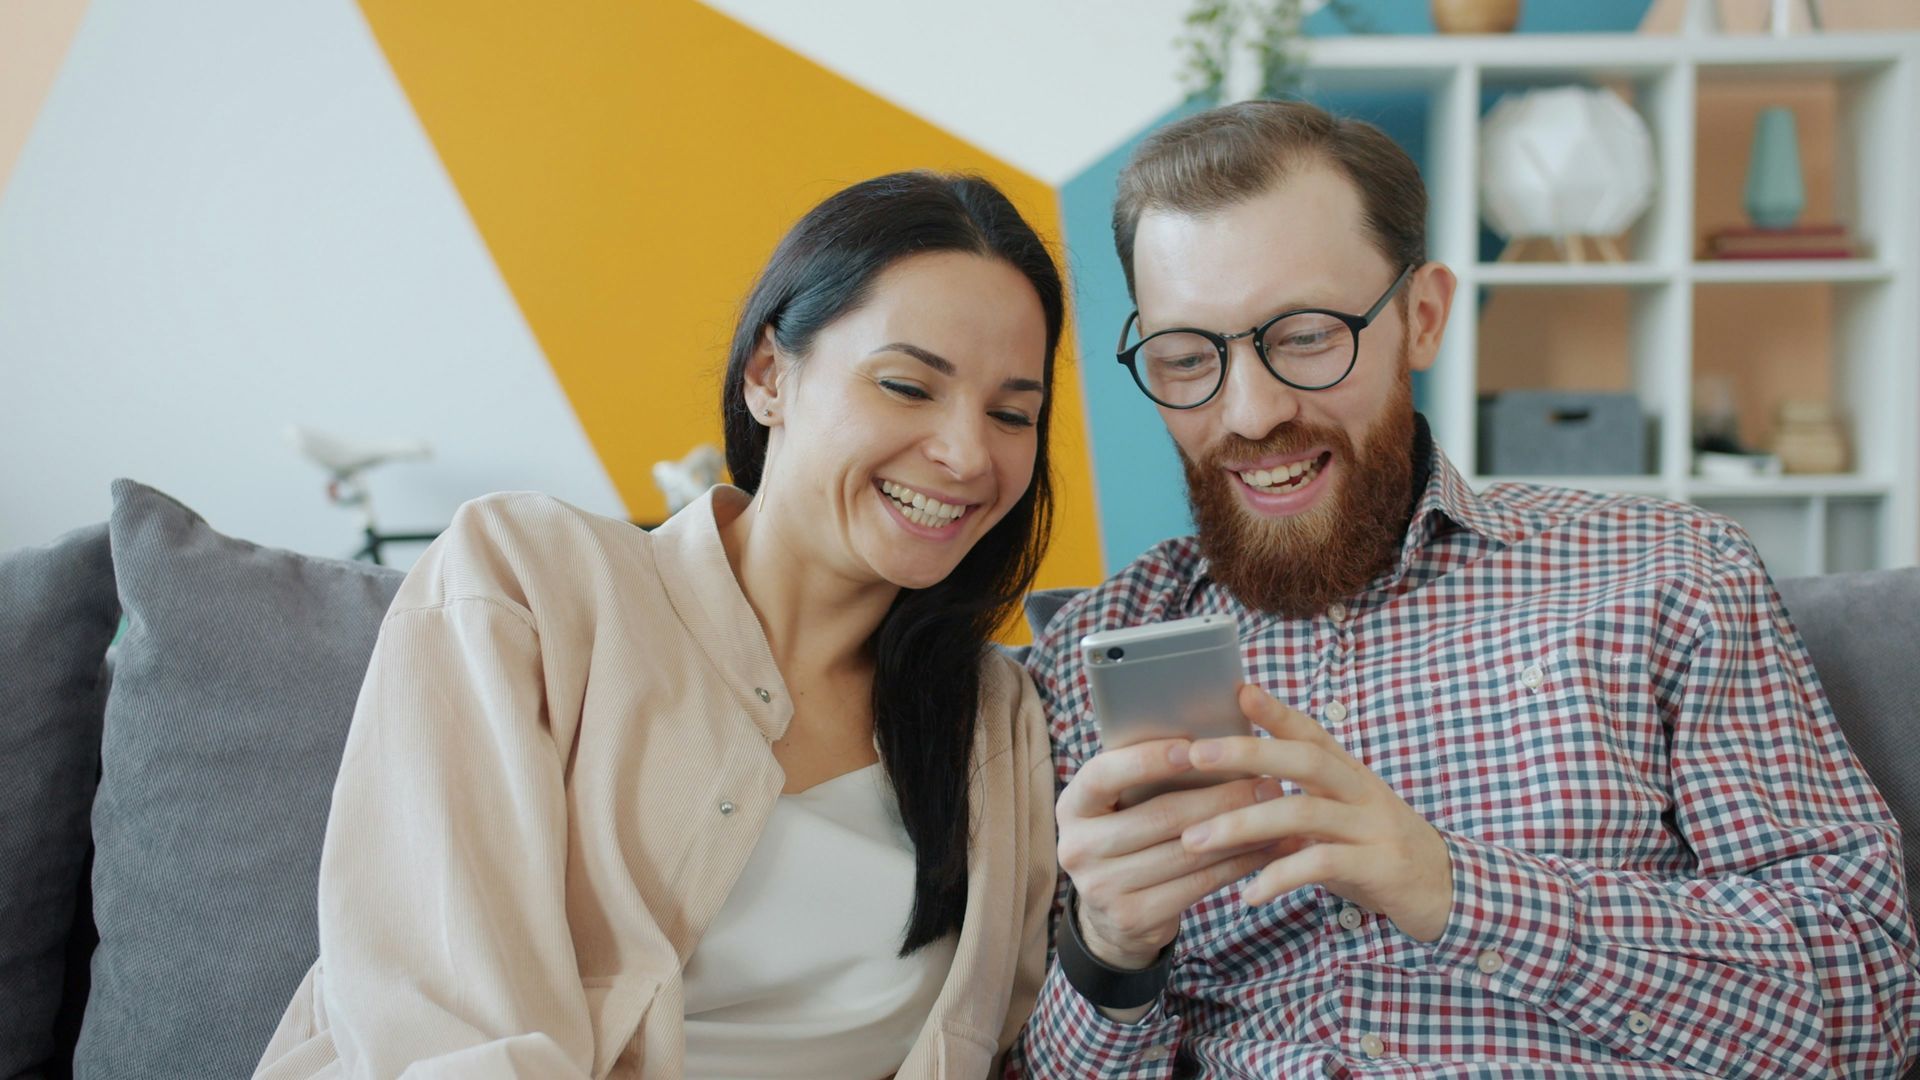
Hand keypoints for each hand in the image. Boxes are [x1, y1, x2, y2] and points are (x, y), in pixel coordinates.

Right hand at [1056, 737, 1285, 969]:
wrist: (1111, 914)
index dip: (1146, 760)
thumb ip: (1146, 777)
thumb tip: (1214, 740)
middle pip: (1159, 817)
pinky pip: (1198, 885)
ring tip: (1278, 813)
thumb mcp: (1121, 805)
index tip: (1193, 747)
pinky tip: (1266, 850)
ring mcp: (1101, 887)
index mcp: (1072, 806)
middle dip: (1221, 797)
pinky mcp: (1133, 917)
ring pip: (1186, 852)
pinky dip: (1239, 865)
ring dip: (1240, 831)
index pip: (1103, 776)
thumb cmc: (1129, 837)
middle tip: (1266, 781)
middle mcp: (1077, 847)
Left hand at [1180, 684, 1455, 941]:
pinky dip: (1280, 877)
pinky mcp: (1381, 867)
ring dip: (1243, 825)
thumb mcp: (1342, 815)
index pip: (1310, 732)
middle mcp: (1362, 791)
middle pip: (1304, 759)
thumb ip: (1300, 798)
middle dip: (1247, 752)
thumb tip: (1235, 786)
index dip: (1276, 710)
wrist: (1447, 891)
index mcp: (1349, 773)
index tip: (1238, 690)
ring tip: (1196, 840)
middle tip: (1194, 755)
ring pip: (1303, 813)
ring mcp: (1374, 827)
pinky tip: (1249, 894)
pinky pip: (1323, 864)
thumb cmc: (1378, 848)